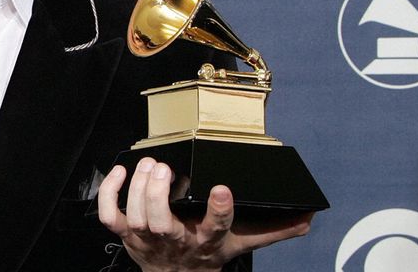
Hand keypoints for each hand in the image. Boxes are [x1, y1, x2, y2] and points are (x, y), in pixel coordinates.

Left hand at [97, 158, 311, 271]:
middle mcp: (174, 241)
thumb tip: (306, 220)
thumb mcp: (239, 243)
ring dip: (139, 189)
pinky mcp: (126, 233)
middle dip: (159, 196)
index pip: (215, 228)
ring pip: (137, 217)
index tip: (220, 189)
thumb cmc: (206, 253)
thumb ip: (271, 230)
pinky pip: (110, 215)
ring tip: (150, 165)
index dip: (217, 210)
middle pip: (162, 223)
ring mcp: (146, 239)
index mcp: (205, 241)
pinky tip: (120, 172)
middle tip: (166, 170)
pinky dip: (110, 193)